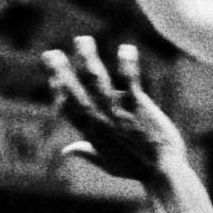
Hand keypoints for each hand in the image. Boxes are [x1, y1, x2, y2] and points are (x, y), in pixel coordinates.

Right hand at [44, 37, 185, 180]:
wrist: (162, 172)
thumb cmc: (137, 168)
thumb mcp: (107, 163)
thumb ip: (86, 152)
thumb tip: (65, 151)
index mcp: (92, 133)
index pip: (68, 110)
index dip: (58, 93)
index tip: (53, 78)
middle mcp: (101, 120)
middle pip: (75, 92)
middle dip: (61, 72)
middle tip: (50, 53)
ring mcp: (118, 112)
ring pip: (97, 81)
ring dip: (88, 59)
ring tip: (82, 40)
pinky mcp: (138, 106)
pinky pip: (129, 81)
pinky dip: (126, 64)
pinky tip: (126, 48)